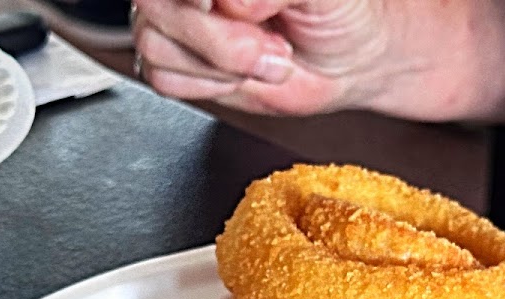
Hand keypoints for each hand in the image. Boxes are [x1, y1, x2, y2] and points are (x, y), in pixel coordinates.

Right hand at [130, 0, 395, 115]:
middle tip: (267, 45)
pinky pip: (164, 77)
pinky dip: (210, 85)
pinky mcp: (177, 59)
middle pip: (156, 5)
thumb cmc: (337, 11)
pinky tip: (241, 73)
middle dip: (218, 39)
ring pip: (156, 44)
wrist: (348, 61)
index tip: (218, 6)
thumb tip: (234, 1)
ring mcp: (178, 16)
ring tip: (265, 57)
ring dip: (220, 65)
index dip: (195, 0)